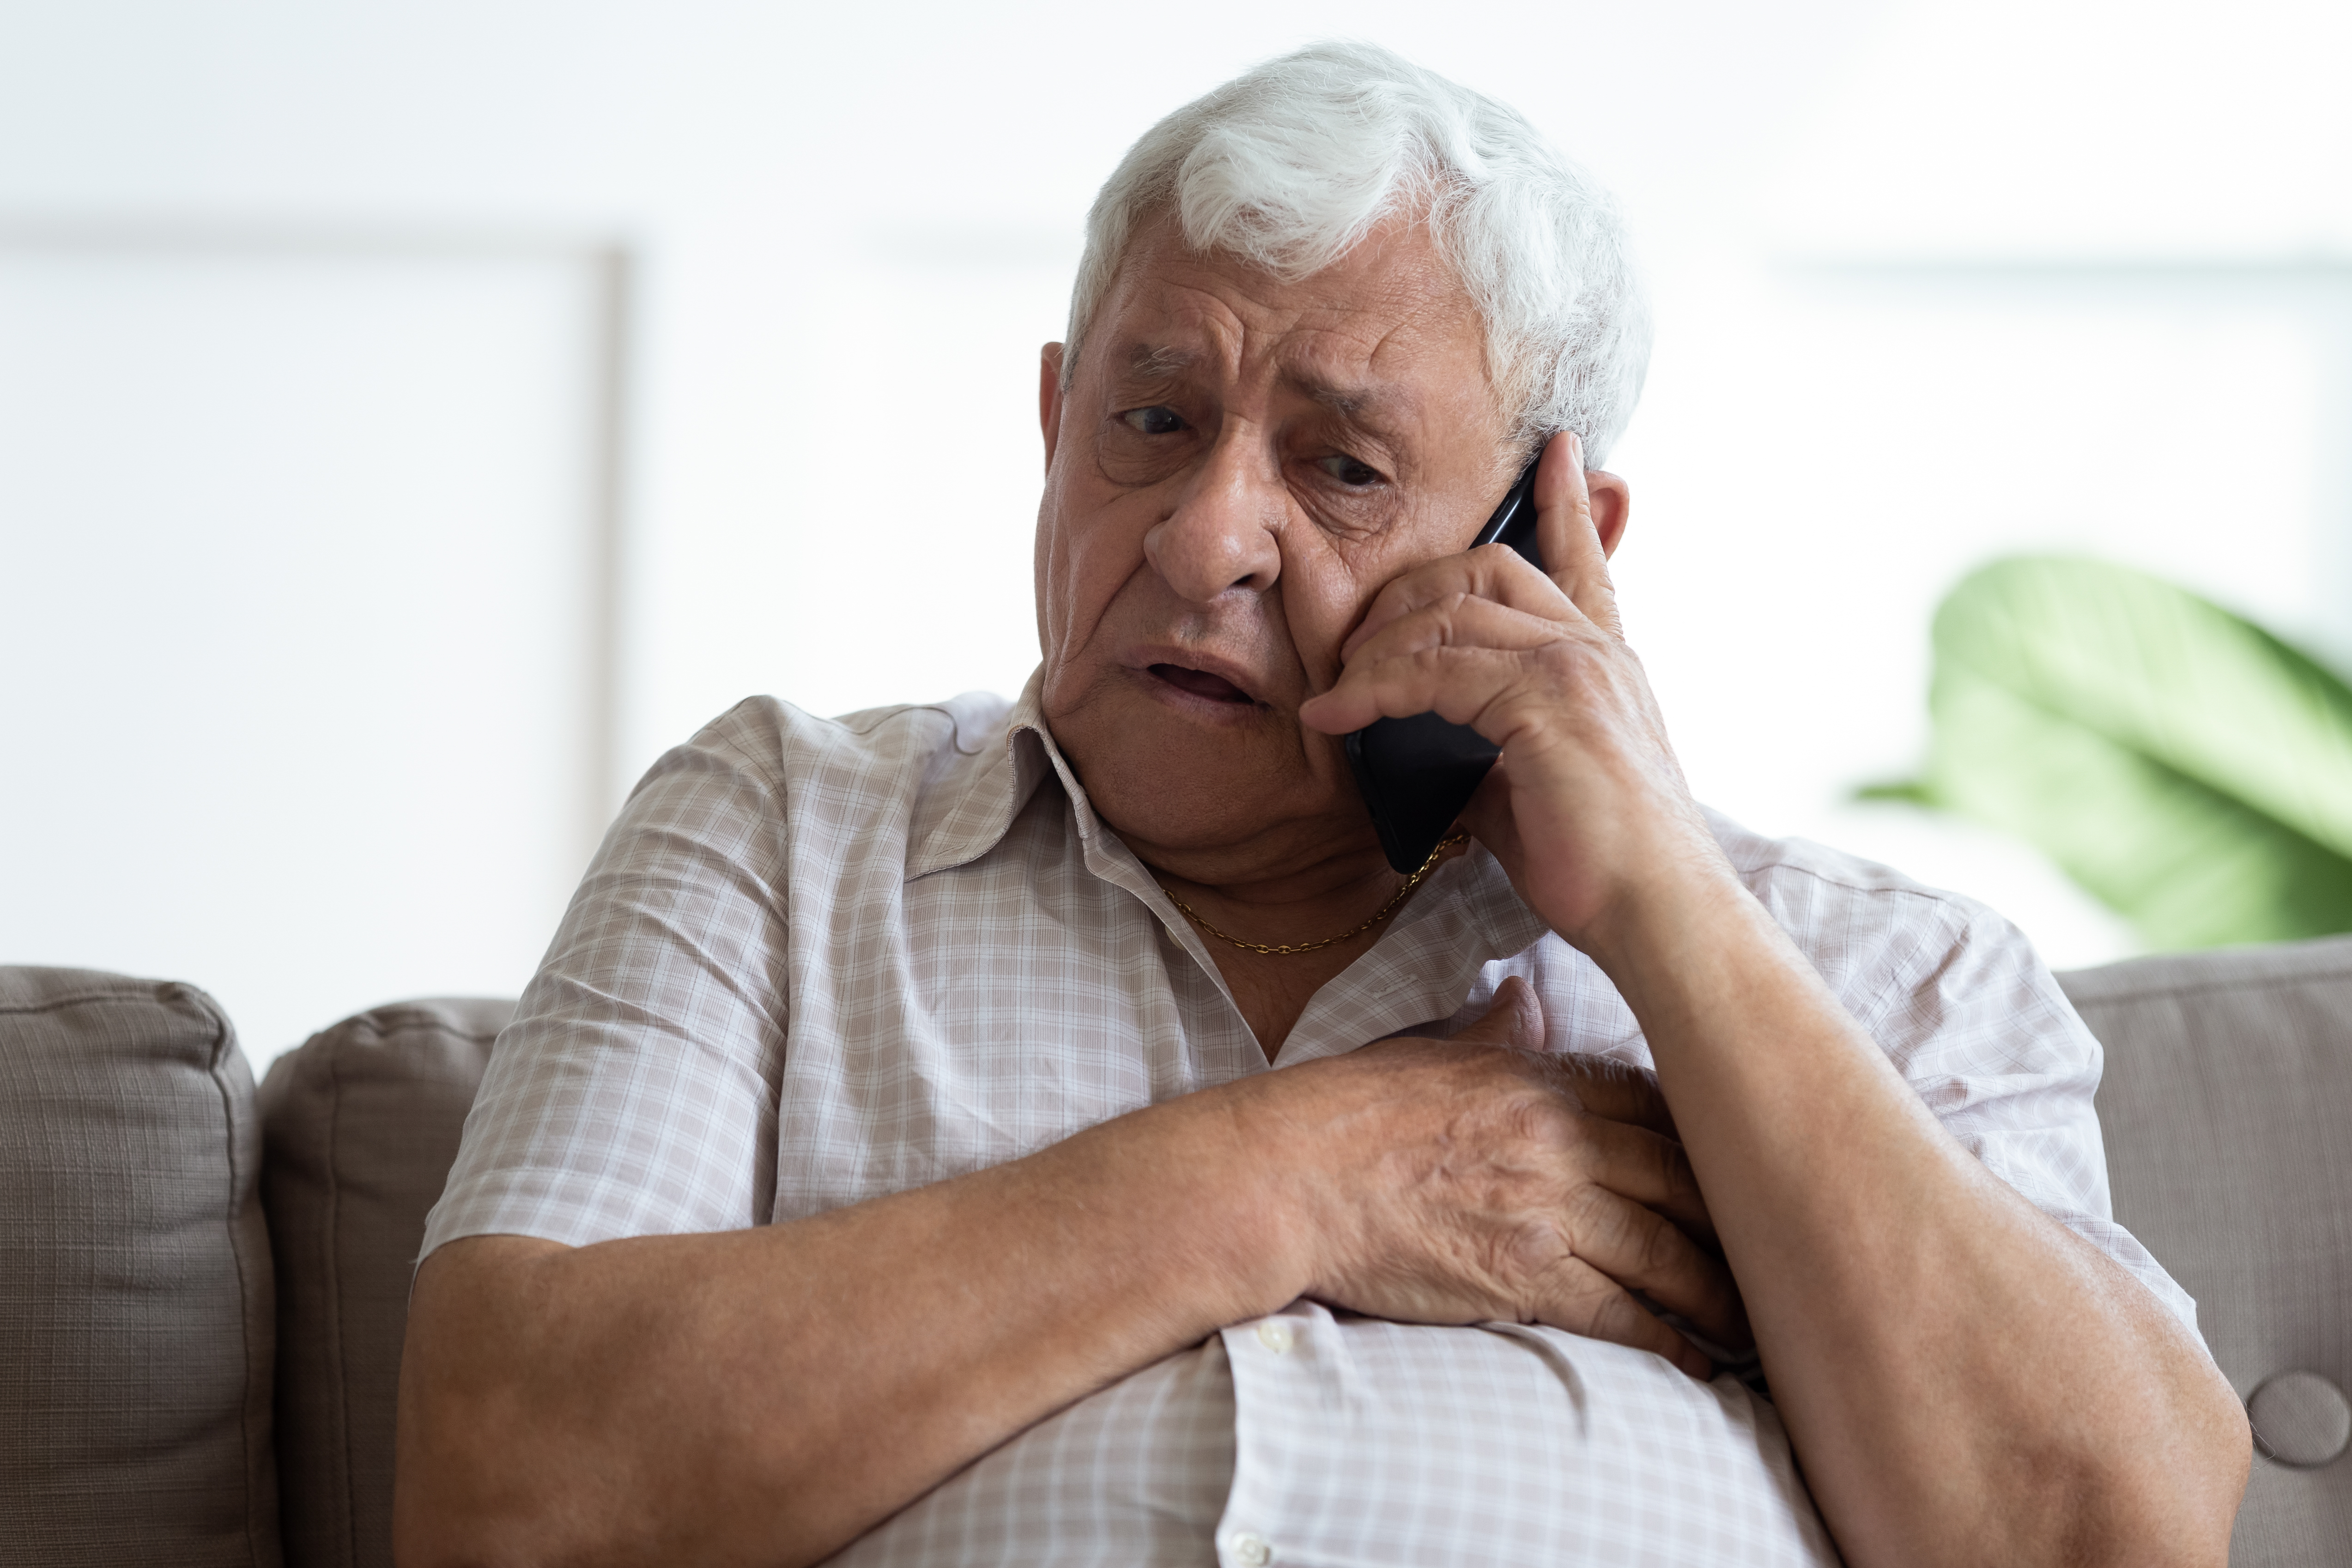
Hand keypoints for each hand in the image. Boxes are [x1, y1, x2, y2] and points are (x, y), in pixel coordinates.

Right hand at [1259, 979, 1745, 1376]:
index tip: (1742, 1168)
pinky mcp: (1524, 1276)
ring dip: (1717, 1293)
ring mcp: (1546, 1208)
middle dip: (1736, 1222)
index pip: (1656, 1107)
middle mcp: (1559, 1140)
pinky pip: (1620, 1313)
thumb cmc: (1349, 1113)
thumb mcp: (1431, 1052)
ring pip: (1666, 1253)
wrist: (1292, 1175)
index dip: (1708, 1142)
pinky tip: (1696, 1360)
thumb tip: (1524, 997)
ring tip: (1751, 1322)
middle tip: (1777, 1252)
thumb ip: (1496, 1032)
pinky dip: (1667, 1341)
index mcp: (1540, 1079)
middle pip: (1680, 1181)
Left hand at [1296, 433, 1730, 949]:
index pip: (1584, 560)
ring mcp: (1575, 668)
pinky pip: (1436, 668)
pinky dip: (1376, 688)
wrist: (1659, 916)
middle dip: (1407, 592)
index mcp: (1603, 662)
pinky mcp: (1548, 702)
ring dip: (1377, 648)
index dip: (1567, 503)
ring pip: (1451, 610)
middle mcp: (1594, 650)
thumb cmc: (1601, 869)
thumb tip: (1427, 752)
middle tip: (1353, 642)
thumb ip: (1487, 752)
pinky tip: (1340, 715)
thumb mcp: (1531, 794)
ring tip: (1335, 692)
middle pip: (1486, 567)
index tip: (1557, 453)